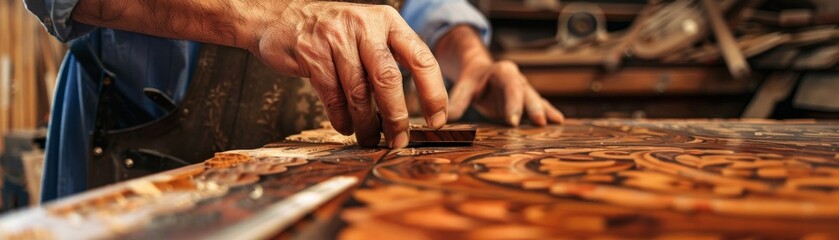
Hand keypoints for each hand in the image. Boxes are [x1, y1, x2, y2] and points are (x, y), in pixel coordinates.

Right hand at [254, 2, 447, 147]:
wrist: (279, 15)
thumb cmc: (332, 32)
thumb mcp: (367, 33)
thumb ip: (388, 62)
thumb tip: (409, 110)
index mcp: (388, 21)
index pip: (421, 58)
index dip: (433, 92)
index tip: (436, 120)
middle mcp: (364, 26)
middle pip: (388, 78)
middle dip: (396, 116)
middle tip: (400, 139)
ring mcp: (335, 38)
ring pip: (358, 92)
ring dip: (366, 123)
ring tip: (369, 138)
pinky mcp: (311, 54)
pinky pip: (332, 96)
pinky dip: (341, 118)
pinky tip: (346, 126)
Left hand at [435, 25, 562, 125]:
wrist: (480, 72)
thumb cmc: (472, 79)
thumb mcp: (464, 86)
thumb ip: (458, 101)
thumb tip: (446, 120)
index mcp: (503, 72)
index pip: (510, 87)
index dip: (512, 103)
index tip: (513, 121)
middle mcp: (517, 79)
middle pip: (527, 93)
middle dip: (534, 107)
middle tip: (539, 122)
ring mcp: (523, 90)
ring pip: (536, 100)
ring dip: (545, 111)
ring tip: (556, 122)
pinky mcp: (526, 101)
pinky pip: (539, 106)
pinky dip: (548, 113)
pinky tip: (558, 122)